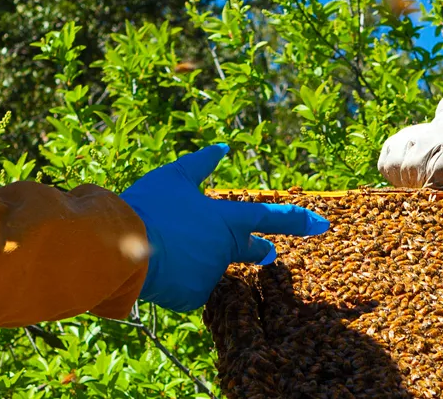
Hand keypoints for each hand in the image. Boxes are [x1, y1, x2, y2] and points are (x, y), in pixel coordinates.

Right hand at [119, 145, 329, 311]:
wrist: (121, 247)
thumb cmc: (149, 207)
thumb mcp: (174, 177)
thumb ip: (201, 164)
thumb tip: (222, 147)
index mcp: (227, 219)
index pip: (272, 218)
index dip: (298, 220)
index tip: (321, 224)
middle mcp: (225, 250)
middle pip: (249, 251)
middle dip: (258, 250)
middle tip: (267, 253)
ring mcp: (211, 275)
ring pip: (207, 266)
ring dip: (193, 259)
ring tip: (162, 247)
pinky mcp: (192, 297)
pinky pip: (188, 287)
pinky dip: (176, 279)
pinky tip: (158, 269)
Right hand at [378, 119, 442, 211]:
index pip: (438, 169)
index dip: (436, 189)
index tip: (438, 199)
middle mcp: (427, 136)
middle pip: (412, 168)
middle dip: (419, 187)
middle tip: (429, 194)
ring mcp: (408, 136)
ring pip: (395, 166)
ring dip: (405, 182)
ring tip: (419, 185)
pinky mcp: (394, 142)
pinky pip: (385, 165)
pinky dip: (393, 177)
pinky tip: (408, 178)